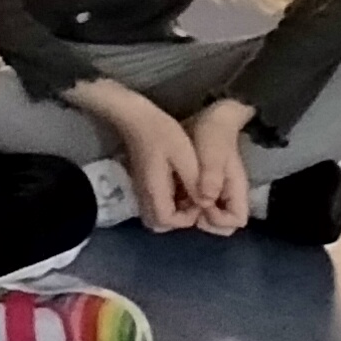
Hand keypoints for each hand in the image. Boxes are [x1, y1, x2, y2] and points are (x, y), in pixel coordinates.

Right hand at [93, 88, 207, 231]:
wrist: (135, 117)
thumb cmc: (161, 132)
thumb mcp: (185, 156)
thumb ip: (195, 183)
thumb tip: (204, 203)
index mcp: (154, 189)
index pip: (167, 220)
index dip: (187, 218)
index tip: (199, 200)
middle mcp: (144, 194)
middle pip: (159, 223)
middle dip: (179, 218)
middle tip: (193, 201)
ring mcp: (141, 189)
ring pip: (156, 215)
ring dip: (175, 211)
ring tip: (189, 193)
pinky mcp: (143, 183)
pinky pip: (155, 203)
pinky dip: (170, 202)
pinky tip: (180, 185)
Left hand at [185, 99, 258, 235]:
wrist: (209, 117)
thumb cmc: (214, 132)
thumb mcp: (212, 151)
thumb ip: (211, 176)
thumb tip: (205, 202)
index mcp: (235, 189)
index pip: (236, 221)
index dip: (217, 220)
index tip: (200, 206)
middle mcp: (227, 195)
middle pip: (221, 224)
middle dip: (202, 221)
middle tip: (185, 205)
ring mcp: (216, 192)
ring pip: (206, 217)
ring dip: (190, 213)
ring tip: (176, 198)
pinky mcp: (202, 188)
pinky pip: (195, 205)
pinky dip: (184, 204)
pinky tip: (172, 192)